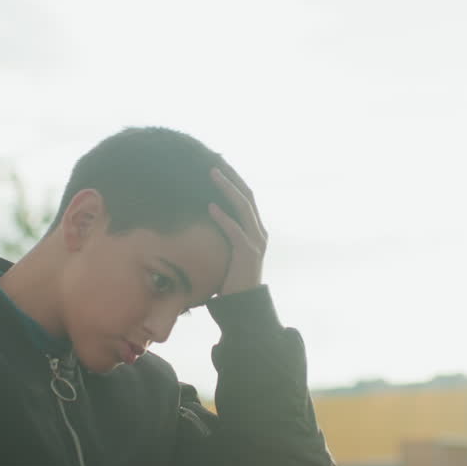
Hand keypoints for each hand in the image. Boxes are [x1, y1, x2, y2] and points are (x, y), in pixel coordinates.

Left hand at [208, 164, 267, 295]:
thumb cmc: (233, 277)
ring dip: (227, 189)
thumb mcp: (230, 251)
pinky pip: (235, 231)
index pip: (247, 198)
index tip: (219, 165)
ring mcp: (256, 241)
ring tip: (212, 175)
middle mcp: (259, 231)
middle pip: (247, 196)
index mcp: (256, 229)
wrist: (245, 303)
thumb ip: (226, 234)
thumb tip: (207, 218)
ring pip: (243, 208)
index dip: (235, 180)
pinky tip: (211, 207)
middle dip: (232, 178)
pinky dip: (223, 218)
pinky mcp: (248, 253)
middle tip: (215, 162)